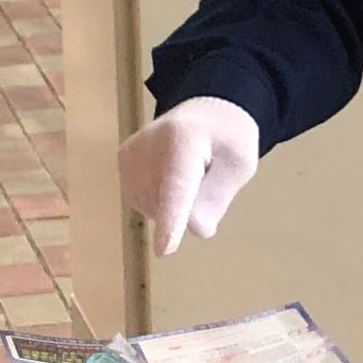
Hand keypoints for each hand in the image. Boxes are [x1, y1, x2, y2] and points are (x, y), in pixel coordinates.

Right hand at [117, 97, 259, 254]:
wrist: (204, 112)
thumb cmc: (227, 138)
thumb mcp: (240, 166)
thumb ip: (217, 199)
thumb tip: (189, 228)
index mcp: (184, 139)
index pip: (177, 187)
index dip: (172, 221)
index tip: (165, 250)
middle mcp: (148, 144)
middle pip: (169, 205)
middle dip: (192, 205)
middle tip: (207, 170)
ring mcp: (130, 155)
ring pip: (155, 209)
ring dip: (176, 205)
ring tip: (189, 169)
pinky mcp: (122, 162)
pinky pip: (144, 203)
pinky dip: (161, 200)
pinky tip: (171, 176)